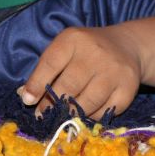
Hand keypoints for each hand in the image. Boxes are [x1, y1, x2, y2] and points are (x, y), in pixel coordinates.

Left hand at [20, 25, 142, 118]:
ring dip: (71, 114)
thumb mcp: (65, 49)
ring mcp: (114, 70)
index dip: (36, 84)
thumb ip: (45, 69)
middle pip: (68, 87)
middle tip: (44, 115)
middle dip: (52, 105)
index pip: (51, 63)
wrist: (127, 46)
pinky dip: (92, 116)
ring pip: (87, 103)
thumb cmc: (86, 51)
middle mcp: (95, 52)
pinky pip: (105, 112)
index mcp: (74, 39)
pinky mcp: (128, 87)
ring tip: (63, 116)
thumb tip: (26, 96)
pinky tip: (87, 112)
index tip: (28, 101)